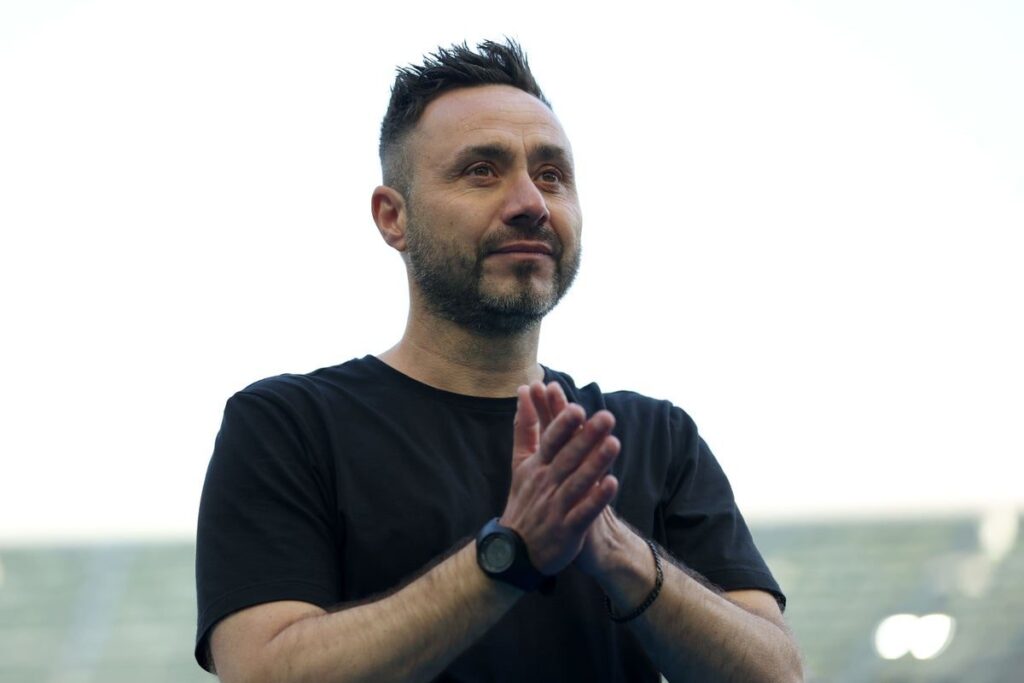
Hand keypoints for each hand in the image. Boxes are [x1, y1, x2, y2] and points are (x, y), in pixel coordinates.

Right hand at [500, 381, 620, 574]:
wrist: (515, 551)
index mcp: (536, 467)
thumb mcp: (520, 462)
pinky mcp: (567, 530)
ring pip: (578, 482)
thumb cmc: (525, 500)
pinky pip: (583, 512)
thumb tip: (524, 390)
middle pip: (567, 458)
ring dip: (596, 463)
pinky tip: (612, 483)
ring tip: (614, 444)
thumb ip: (525, 426)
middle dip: (586, 438)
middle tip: (606, 418)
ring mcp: (556, 507)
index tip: (577, 407)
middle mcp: (546, 484)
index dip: (563, 425)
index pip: (549, 442)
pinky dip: (596, 498)